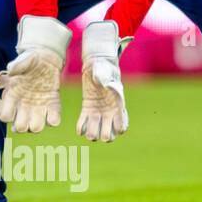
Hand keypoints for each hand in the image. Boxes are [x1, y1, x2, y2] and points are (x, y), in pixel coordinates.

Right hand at [0, 15, 69, 133]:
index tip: (12, 107)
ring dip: (38, 124)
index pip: (4, 116)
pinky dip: (53, 119)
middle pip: (20, 127)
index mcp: (12, 96)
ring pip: (36, 128)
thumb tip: (11, 70)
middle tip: (27, 113)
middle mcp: (23, 106)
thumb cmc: (31, 60)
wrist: (46, 60)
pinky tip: (52, 109)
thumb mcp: (24, 59)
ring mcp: (38, 109)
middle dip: (23, 124)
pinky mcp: (52, 106)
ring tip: (41, 111)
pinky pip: (53, 121)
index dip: (6, 115)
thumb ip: (17, 65)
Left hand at [77, 20, 130, 141]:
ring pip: (98, 133)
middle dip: (104, 136)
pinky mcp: (88, 110)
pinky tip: (79, 128)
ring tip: (87, 130)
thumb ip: (105, 78)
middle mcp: (110, 112)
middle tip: (96, 129)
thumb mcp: (105, 71)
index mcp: (118, 105)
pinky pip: (84, 124)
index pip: (122, 125)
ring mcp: (98, 113)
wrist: (96, 65)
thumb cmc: (104, 68)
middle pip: (110, 135)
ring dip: (92, 134)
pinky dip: (82, 129)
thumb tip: (105, 84)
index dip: (117, 128)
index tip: (109, 121)